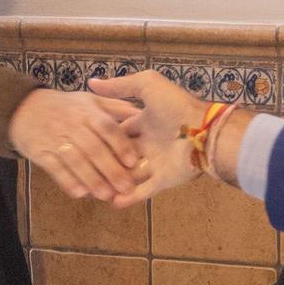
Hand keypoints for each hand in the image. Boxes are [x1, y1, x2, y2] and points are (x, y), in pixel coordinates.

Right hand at [10, 88, 142, 199]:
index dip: (120, 145)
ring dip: (92, 179)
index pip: (107, 128)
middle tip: (127, 188)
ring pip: (76, 161)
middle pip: (94, 148)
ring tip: (106, 196)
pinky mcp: (40, 153)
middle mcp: (72, 125)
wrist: (24, 108)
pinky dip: (67, 181)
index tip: (133, 161)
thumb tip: (140, 114)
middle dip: (111, 169)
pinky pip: (55, 169)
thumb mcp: (90, 100)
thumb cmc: (65, 106)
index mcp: (88, 112)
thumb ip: (115, 106)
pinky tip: (80, 193)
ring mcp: (55, 139)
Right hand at [85, 70, 211, 203]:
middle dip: (104, 161)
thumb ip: (120, 85)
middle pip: (120, 155)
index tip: (81, 142)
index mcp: (145, 122)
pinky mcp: (163, 180)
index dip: (101, 137)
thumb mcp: (147, 85)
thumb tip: (92, 81)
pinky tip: (110, 202)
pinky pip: (142, 192)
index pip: (118, 132)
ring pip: (128, 176)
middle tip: (82, 169)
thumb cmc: (175, 106)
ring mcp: (156, 163)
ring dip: (112, 182)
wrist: (202, 130)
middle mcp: (149, 143)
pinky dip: (128, 198)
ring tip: (89, 191)